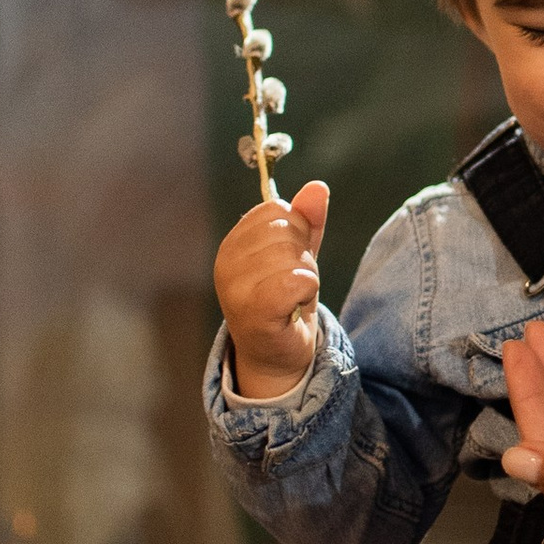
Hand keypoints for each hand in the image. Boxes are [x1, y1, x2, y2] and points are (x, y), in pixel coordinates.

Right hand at [216, 181, 328, 398]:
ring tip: (293, 298)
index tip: (290, 259)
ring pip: (294, 256)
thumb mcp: (299, 255)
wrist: (277, 356)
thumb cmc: (285, 302)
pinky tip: (295, 307)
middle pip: (287, 230)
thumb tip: (317, 187)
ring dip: (307, 278)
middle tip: (293, 285)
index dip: (297, 230)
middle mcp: (226, 261)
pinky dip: (307, 292)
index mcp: (233, 243)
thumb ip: (308, 221)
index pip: (277, 209)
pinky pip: (297, 281)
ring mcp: (235, 287)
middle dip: (304, 257)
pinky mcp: (253, 312)